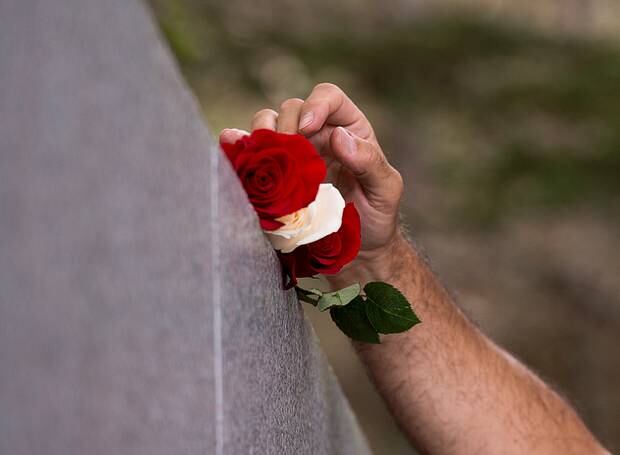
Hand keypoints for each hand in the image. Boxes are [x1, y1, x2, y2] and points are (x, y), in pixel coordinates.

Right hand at [220, 83, 404, 280]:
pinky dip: (237, 148)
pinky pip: (249, 153)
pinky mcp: (272, 176)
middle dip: (286, 125)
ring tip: (264, 157)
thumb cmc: (376, 217)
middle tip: (287, 153)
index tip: (306, 129)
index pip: (328, 97)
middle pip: (291, 108)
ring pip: (267, 124)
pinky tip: (231, 151)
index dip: (315, 105)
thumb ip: (369, 162)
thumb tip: (338, 136)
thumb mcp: (385, 189)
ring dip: (261, 135)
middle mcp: (317, 135)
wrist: (356, 252)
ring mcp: (292, 155)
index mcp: (348, 129)